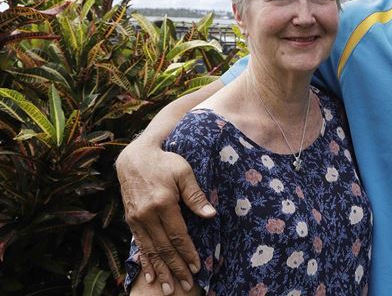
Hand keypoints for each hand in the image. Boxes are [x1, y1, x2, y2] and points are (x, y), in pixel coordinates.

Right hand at [117, 142, 215, 294]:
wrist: (134, 158)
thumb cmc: (164, 162)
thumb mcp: (184, 172)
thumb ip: (196, 195)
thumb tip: (211, 215)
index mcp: (163, 203)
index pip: (178, 235)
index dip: (187, 253)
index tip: (197, 267)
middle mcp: (147, 215)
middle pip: (164, 247)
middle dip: (176, 268)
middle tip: (187, 284)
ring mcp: (136, 219)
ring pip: (151, 250)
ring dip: (161, 271)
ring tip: (168, 288)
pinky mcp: (131, 220)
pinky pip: (139, 245)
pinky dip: (145, 262)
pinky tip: (150, 276)